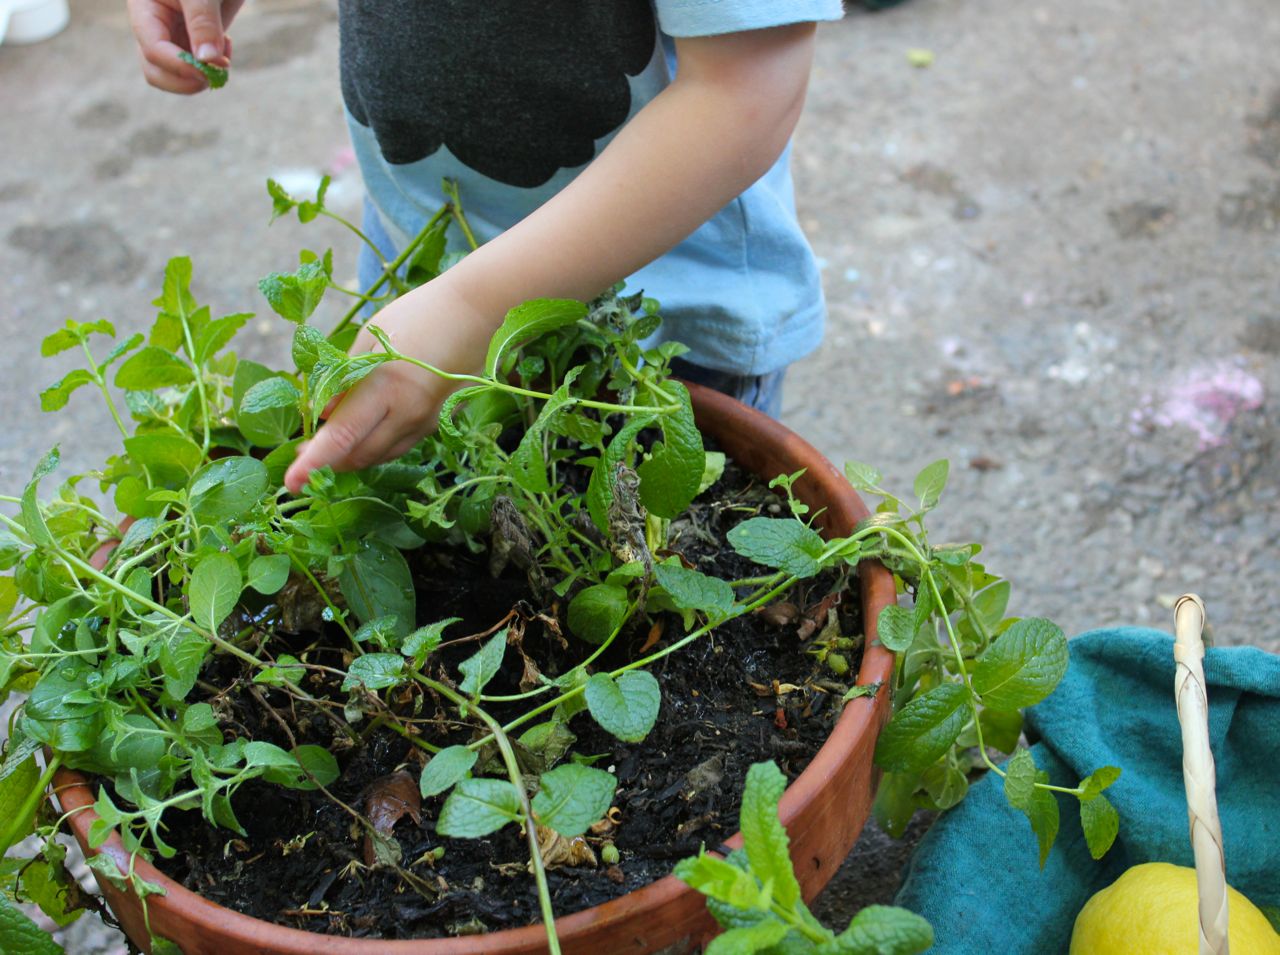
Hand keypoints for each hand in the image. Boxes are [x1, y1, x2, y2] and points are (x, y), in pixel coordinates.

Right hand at [127, 0, 243, 93]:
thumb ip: (203, 22)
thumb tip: (208, 61)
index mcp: (145, 11)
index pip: (153, 50)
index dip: (179, 66)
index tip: (208, 70)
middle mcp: (155, 29)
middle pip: (156, 72)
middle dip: (186, 80)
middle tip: (216, 73)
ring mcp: (174, 38)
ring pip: (176, 77)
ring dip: (202, 78)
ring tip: (224, 58)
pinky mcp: (193, 43)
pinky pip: (198, 69)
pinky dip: (214, 67)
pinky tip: (226, 45)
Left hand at [284, 279, 496, 493]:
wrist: (476, 314)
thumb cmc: (418, 315)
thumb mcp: (372, 338)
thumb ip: (344, 378)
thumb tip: (322, 413)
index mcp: (385, 388)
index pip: (342, 435)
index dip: (314, 461)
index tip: (291, 482)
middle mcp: (408, 414)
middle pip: (360, 455)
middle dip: (328, 460)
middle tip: (302, 454)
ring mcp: (427, 422)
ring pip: (381, 455)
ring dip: (353, 455)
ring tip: (330, 444)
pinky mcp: (440, 423)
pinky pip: (401, 444)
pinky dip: (377, 444)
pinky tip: (367, 430)